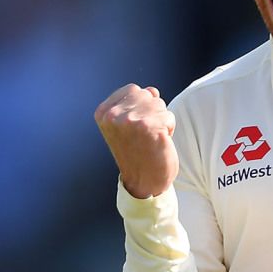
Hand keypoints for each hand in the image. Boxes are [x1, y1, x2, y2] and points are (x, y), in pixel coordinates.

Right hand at [94, 83, 177, 198]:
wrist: (144, 182)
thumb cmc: (138, 151)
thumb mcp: (126, 123)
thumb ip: (134, 103)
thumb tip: (152, 90)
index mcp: (103, 112)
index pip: (133, 89)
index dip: (141, 106)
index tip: (134, 128)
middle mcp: (113, 115)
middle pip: (148, 95)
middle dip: (152, 113)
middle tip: (144, 135)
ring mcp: (130, 120)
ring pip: (160, 105)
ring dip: (161, 121)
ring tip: (150, 139)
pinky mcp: (149, 127)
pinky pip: (169, 117)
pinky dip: (169, 129)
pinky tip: (158, 142)